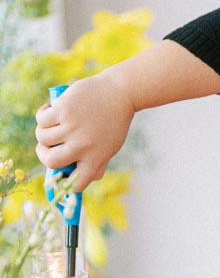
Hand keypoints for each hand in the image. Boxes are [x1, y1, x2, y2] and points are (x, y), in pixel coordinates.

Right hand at [35, 67, 135, 193]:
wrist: (119, 93)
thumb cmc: (114, 122)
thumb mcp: (110, 147)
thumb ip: (95, 163)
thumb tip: (76, 179)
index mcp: (95, 159)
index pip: (75, 184)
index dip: (64, 183)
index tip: (58, 176)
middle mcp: (82, 147)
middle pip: (51, 161)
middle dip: (43, 155)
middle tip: (45, 147)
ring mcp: (72, 128)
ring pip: (43, 138)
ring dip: (43, 132)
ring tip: (49, 125)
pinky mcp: (63, 110)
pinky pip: (42, 119)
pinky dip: (42, 115)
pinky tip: (49, 110)